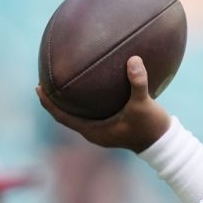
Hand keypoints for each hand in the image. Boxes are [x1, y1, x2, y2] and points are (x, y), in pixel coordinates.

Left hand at [35, 56, 171, 152]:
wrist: (164, 143)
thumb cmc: (150, 127)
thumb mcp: (144, 105)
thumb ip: (138, 82)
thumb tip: (133, 59)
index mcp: (94, 131)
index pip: (62, 117)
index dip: (48, 103)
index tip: (38, 87)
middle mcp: (95, 132)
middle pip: (66, 115)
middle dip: (56, 99)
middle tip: (46, 80)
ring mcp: (103, 131)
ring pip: (79, 115)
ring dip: (70, 101)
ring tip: (64, 82)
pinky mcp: (112, 127)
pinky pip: (92, 112)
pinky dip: (87, 101)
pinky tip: (92, 86)